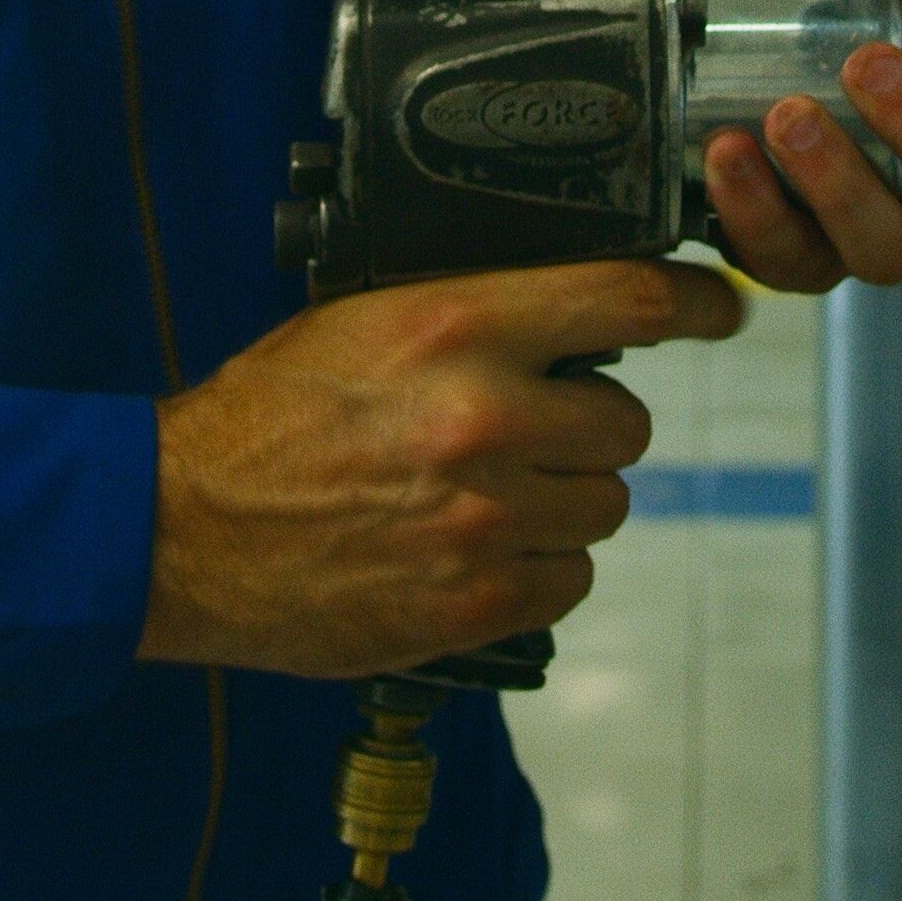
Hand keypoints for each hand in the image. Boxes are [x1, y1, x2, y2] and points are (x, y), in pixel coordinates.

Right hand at [140, 257, 747, 677]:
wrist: (179, 529)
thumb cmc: (264, 418)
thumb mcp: (361, 320)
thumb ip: (471, 314)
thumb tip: (573, 319)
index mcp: (458, 325)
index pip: (631, 301)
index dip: (698, 303)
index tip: (722, 308)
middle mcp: (486, 417)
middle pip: (627, 423)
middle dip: (590, 429)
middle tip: (530, 434)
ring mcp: (486, 517)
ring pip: (604, 506)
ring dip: (565, 502)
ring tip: (488, 497)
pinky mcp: (473, 599)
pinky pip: (568, 582)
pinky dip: (538, 570)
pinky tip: (478, 552)